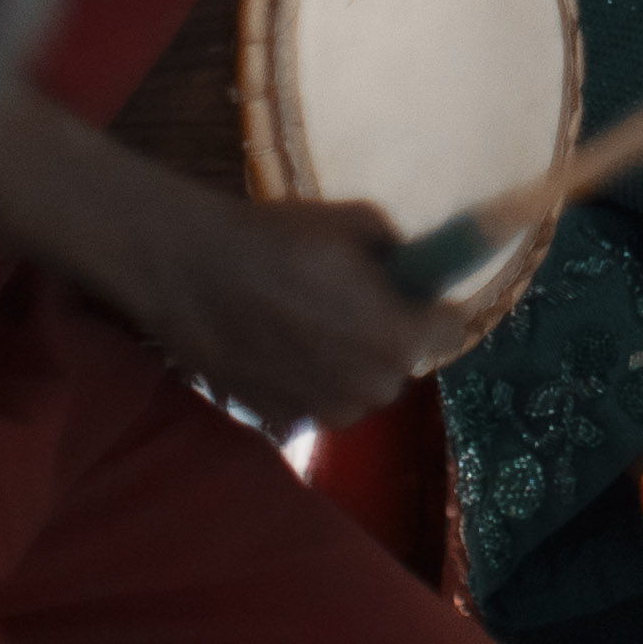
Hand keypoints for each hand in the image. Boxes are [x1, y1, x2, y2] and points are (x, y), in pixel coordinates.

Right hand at [116, 186, 433, 434]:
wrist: (193, 275)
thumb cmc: (278, 242)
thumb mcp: (359, 221)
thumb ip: (397, 250)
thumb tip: (406, 263)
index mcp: (400, 339)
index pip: (449, 330)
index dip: (430, 306)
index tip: (408, 292)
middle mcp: (371, 388)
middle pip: (401, 363)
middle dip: (386, 336)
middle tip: (348, 301)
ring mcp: (325, 412)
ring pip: (358, 387)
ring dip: (347, 363)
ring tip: (306, 322)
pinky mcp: (283, 422)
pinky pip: (316, 400)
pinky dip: (307, 379)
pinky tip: (277, 344)